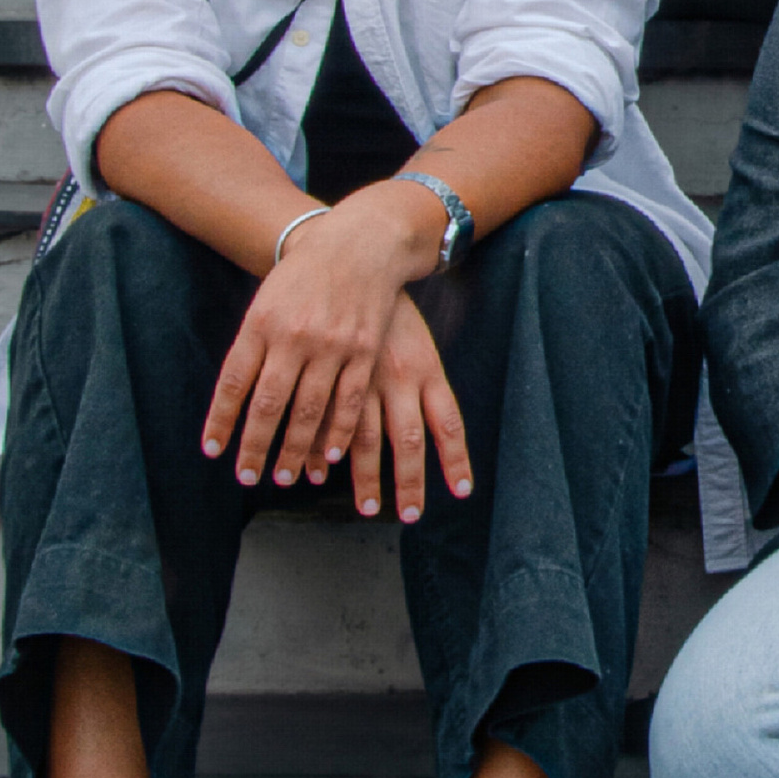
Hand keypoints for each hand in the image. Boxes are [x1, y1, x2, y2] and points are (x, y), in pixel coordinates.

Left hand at [200, 183, 453, 495]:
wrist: (358, 244)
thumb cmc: (303, 278)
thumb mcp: (266, 303)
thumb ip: (252, 347)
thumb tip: (235, 401)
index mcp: (262, 324)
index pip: (234, 382)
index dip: (221, 420)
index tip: (213, 451)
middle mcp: (294, 337)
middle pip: (269, 404)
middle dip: (255, 447)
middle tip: (247, 477)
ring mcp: (332, 345)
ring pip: (309, 410)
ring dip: (294, 450)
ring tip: (284, 477)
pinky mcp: (364, 351)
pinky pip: (349, 401)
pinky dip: (339, 432)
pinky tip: (329, 456)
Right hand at [339, 290, 470, 521]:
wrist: (351, 261)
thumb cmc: (387, 312)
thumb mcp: (416, 344)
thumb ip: (423, 386)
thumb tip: (430, 428)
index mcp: (425, 367)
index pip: (448, 421)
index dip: (456, 458)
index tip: (462, 492)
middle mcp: (397, 376)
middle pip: (407, 440)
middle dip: (409, 483)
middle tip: (409, 516)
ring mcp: (361, 376)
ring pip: (362, 438)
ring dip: (365, 478)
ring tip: (368, 509)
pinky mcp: (327, 371)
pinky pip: (325, 420)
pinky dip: (321, 450)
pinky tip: (316, 473)